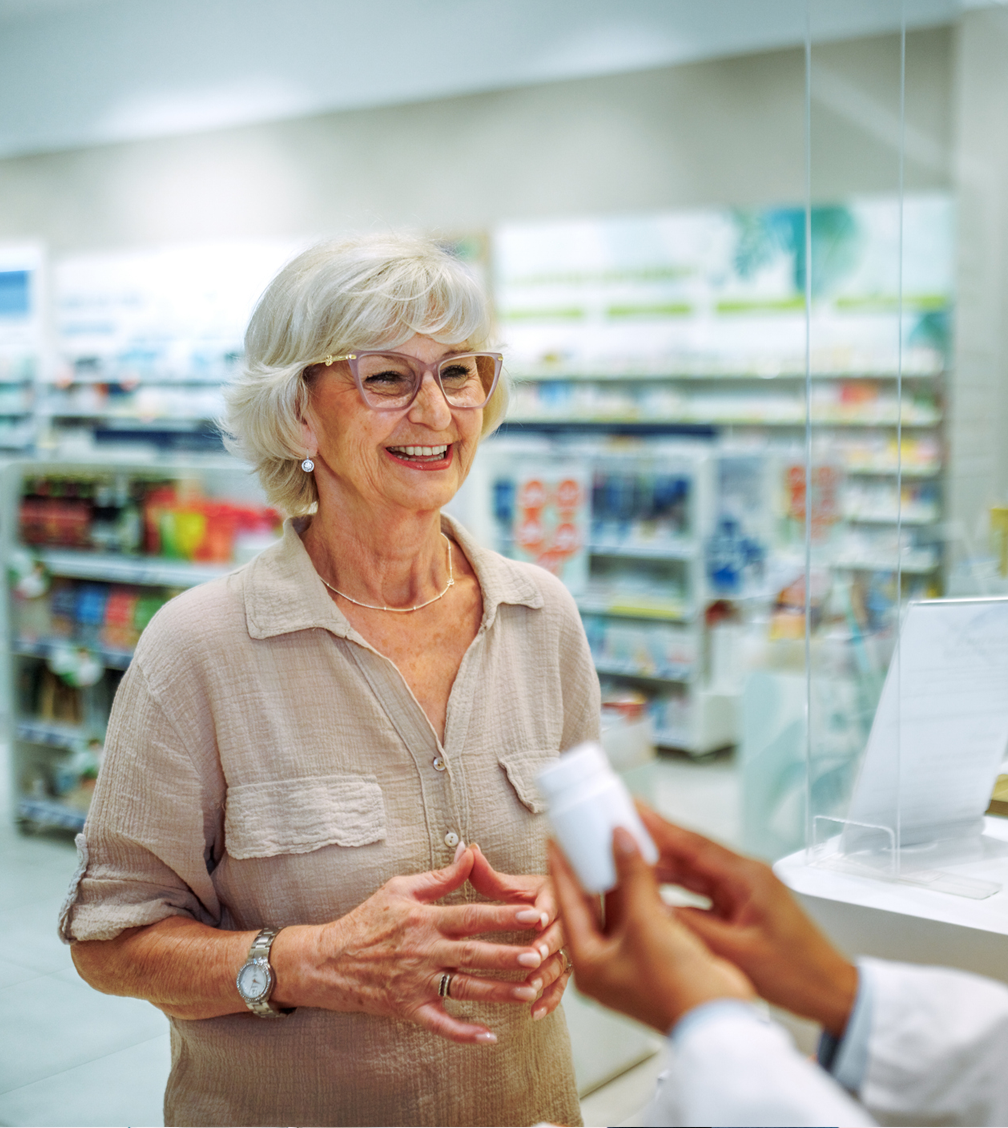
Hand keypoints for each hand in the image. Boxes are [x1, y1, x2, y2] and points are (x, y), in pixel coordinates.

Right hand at [272, 846, 551, 1043]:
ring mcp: (417, 983)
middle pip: (475, 953)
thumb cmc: (366, 920)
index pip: (472, 916)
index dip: (505, 914)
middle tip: (540, 954)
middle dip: (509, 954)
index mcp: (424, 919)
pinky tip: (490, 1036)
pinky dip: (464, 1032)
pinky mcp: (409, 1009)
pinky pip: (441, 1023)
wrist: (327, 961)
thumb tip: (469, 852)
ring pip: (466, 988)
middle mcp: (424, 951)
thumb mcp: (400, 888)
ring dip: (499, 991)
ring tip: (530, 990)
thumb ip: (440, 876)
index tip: (534, 913)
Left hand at [467, 844, 570, 1021]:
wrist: (548, 911)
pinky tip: (535, 1011)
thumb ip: (486, 873)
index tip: (537, 917)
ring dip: (546, 976)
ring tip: (531, 987)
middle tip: (534, 956)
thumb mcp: (507, 885)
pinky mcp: (562, 968)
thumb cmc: (525, 896)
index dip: (546, 909)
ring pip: (560, 963)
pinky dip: (549, 999)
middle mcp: (562, 921)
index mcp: (551, 895)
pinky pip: (559, 986)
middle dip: (547, 944)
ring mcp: (564, 948)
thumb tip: (465, 850)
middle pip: (559, 934)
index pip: (553, 900)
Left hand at [549, 829, 753, 1033]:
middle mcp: (606, 962)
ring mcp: (631, 960)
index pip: (568, 904)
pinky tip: (642, 865)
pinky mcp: (656, 955)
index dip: (562, 869)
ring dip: (619, 878)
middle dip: (591, 870)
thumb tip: (619, 839)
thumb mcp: (647, 924)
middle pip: (592, 905)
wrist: (717, 1021)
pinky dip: (641, 891)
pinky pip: (642, 915)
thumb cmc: (674, 988)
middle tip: (585, 836)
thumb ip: (632, 877)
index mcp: (589, 962)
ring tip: (613, 841)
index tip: (556, 840)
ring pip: (619, 908)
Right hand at [636, 804, 857, 1036]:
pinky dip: (676, 887)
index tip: (632, 809)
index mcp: (748, 877)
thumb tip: (654, 909)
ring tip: (626, 853)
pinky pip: (701, 889)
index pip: (694, 845)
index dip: (659, 826)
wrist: (829, 991)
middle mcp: (745, 875)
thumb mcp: (737, 953)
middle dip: (653, 839)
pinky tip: (653, 887)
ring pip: (693, 870)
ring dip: (662, 863)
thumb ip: (693, 927)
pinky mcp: (740, 903)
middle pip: (690, 852)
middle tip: (618, 825)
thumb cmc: (797, 973)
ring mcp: (742, 889)